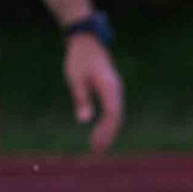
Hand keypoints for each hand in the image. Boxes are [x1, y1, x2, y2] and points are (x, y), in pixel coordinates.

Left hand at [65, 33, 124, 153]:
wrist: (86, 41)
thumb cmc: (79, 58)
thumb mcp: (75, 78)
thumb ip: (81, 99)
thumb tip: (84, 120)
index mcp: (109, 87)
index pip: (112, 114)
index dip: (106, 131)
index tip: (95, 143)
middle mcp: (116, 89)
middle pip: (117, 117)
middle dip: (108, 135)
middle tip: (96, 150)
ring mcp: (115, 89)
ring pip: (116, 114)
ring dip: (108, 131)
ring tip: (97, 146)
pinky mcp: (111, 90)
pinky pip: (113, 110)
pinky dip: (108, 122)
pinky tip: (100, 132)